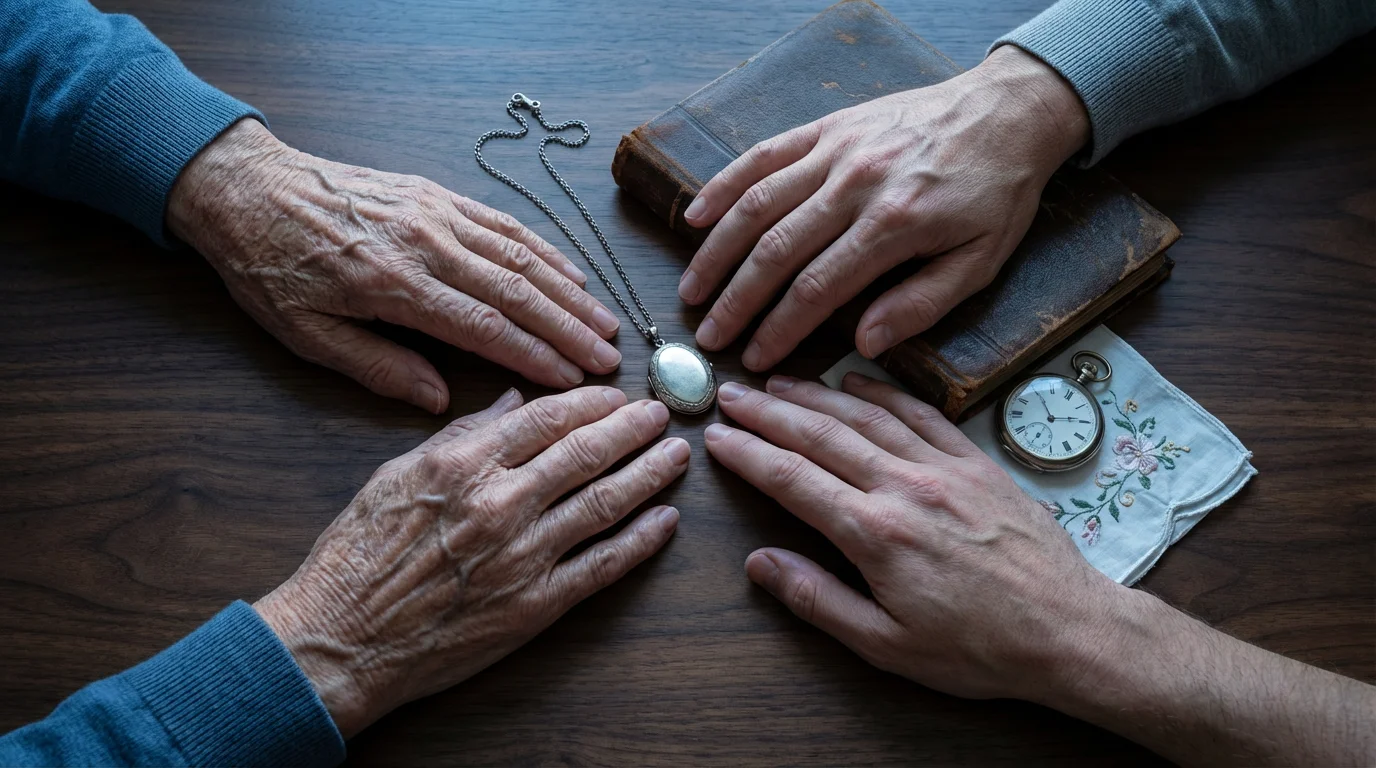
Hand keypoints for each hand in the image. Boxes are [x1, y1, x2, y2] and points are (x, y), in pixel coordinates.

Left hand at [169, 120, 622, 412]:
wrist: (247, 187)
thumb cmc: (271, 269)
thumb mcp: (307, 335)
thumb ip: (377, 367)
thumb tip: (437, 399)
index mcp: (394, 285)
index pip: (485, 327)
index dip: (536, 356)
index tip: (574, 381)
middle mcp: (426, 244)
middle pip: (518, 290)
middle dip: (570, 328)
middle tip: (610, 360)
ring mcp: (436, 213)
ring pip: (521, 255)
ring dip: (569, 291)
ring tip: (605, 322)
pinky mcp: (436, 194)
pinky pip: (503, 223)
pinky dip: (545, 250)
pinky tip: (571, 273)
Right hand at [253, 387, 687, 735]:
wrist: (342, 640)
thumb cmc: (357, 559)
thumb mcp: (395, 476)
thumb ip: (458, 436)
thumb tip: (509, 403)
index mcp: (463, 465)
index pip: (546, 418)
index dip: (591, 402)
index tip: (617, 394)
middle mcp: (500, 504)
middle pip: (585, 453)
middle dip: (632, 428)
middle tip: (662, 413)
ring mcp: (523, 556)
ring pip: (605, 503)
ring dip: (649, 475)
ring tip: (675, 454)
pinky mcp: (535, 606)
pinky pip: (602, 566)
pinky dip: (641, 541)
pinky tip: (666, 521)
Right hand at [679, 46, 1088, 369]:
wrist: (1007, 111)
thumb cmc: (996, 192)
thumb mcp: (980, 261)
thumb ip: (921, 304)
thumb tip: (863, 343)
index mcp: (893, 225)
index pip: (817, 289)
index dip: (779, 329)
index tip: (754, 359)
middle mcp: (855, 185)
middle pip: (775, 251)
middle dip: (736, 301)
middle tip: (709, 336)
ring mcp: (836, 151)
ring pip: (758, 204)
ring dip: (718, 251)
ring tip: (694, 289)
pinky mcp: (827, 127)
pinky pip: (764, 156)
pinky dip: (725, 185)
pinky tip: (696, 217)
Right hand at [703, 375, 1126, 701]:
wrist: (1070, 631)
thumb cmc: (979, 650)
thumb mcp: (887, 646)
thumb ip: (818, 600)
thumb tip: (760, 564)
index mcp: (876, 535)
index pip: (793, 479)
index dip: (748, 453)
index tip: (717, 436)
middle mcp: (906, 488)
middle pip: (821, 435)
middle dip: (769, 412)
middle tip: (730, 393)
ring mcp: (945, 469)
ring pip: (867, 416)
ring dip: (816, 393)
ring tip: (778, 381)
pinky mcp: (978, 464)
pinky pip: (923, 414)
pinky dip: (885, 393)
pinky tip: (858, 381)